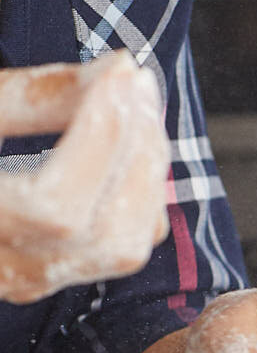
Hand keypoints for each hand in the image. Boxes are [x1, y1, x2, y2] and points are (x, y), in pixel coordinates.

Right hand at [0, 53, 170, 302]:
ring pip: (124, 248)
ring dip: (147, 174)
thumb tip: (120, 71)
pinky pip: (122, 246)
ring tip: (139, 107)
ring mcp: (28, 281)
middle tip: (140, 84)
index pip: (55, 205)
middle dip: (137, 151)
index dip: (101, 138)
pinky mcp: (52, 273)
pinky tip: (132, 144)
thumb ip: (34, 95)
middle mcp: (1, 271)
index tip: (121, 73)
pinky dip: (142, 194)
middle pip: (104, 234)